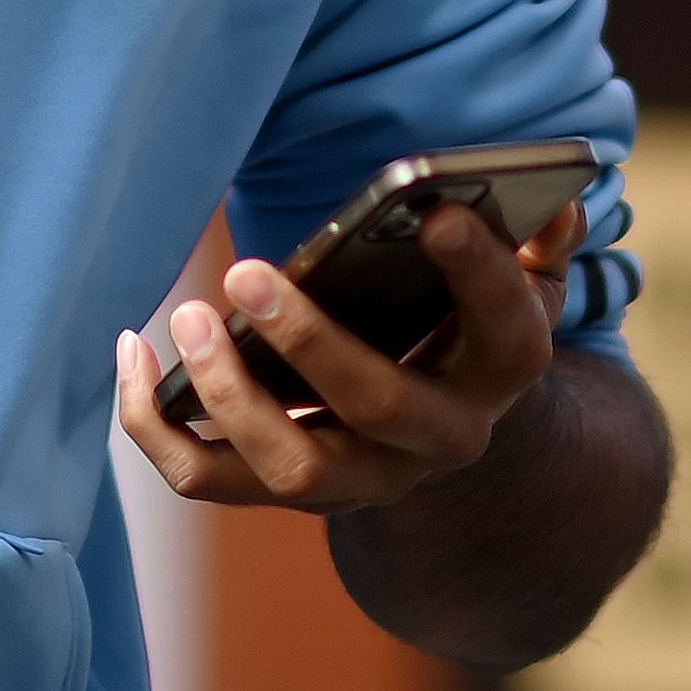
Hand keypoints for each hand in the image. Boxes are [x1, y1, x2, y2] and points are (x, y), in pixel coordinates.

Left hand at [114, 200, 583, 513]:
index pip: (503, 325)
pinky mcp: (284, 489)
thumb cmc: (464, 335)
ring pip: (290, 468)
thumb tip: (558, 201)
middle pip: (377, 406)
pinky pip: (207, 479)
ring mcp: (360, 478)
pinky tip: (132, 351)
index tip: (437, 212)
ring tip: (189, 316)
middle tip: (247, 271)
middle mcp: (436, 441)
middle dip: (311, 342)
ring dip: (227, 396)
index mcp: (499, 373)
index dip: (479, 271)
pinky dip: (157, 423)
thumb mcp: (515, 293)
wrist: (442, 444)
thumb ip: (534, 249)